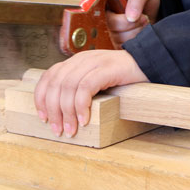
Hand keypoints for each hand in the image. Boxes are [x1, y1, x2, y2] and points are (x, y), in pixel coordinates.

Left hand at [33, 50, 148, 137]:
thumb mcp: (95, 80)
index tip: (43, 118)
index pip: (49, 77)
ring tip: (71, 130)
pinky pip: (86, 87)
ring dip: (67, 112)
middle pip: (56, 84)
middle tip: (58, 130)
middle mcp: (81, 59)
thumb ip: (79, 88)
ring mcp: (94, 61)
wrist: (148, 63)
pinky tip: (85, 119)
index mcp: (75, 61)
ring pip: (68, 87)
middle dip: (53, 110)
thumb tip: (60, 113)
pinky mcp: (107, 68)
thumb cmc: (121, 77)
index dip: (41, 98)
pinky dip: (82, 105)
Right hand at [106, 0, 159, 47]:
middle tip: (146, 19)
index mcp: (109, 8)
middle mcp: (109, 22)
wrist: (158, 6)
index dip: (125, 22)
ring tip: (145, 25)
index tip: (140, 16)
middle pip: (115, 35)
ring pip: (122, 43)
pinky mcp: (123, 43)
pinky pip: (126, 49)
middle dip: (134, 28)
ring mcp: (116, 34)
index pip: (110, 22)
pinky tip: (144, 33)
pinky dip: (138, 43)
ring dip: (137, 35)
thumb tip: (131, 17)